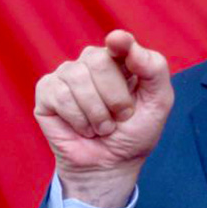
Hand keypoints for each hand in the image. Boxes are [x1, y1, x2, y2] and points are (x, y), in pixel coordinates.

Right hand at [34, 30, 173, 207]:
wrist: (111, 166)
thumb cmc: (135, 132)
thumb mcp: (158, 102)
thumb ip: (154, 69)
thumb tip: (126, 42)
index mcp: (122, 59)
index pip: (121, 42)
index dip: (120, 42)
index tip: (117, 42)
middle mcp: (93, 61)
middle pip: (98, 60)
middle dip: (114, 98)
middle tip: (120, 117)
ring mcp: (68, 74)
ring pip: (77, 78)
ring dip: (96, 113)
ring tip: (102, 127)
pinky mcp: (47, 92)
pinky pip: (60, 95)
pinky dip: (77, 119)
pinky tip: (82, 128)